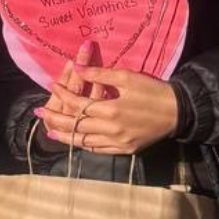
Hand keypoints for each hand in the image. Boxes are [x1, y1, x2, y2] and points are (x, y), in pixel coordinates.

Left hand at [36, 65, 179, 155]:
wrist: (178, 112)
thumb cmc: (154, 91)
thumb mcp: (129, 77)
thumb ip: (101, 75)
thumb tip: (77, 69)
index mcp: (110, 109)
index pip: (78, 104)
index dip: (63, 95)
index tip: (52, 87)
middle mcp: (110, 129)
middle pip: (76, 125)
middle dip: (55, 118)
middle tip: (39, 114)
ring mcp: (117, 142)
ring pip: (84, 142)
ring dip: (65, 136)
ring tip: (50, 131)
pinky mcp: (124, 150)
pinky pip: (98, 150)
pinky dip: (84, 145)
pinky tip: (76, 141)